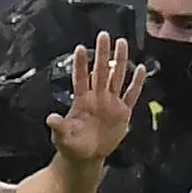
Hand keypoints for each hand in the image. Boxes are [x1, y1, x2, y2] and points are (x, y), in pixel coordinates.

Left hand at [46, 31, 147, 164]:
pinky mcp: (123, 112)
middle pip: (101, 71)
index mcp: (81, 101)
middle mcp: (97, 97)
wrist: (86, 157)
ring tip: (122, 43)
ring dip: (119, 61)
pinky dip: (137, 82)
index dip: (81, 64)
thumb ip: (59, 127)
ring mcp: (111, 103)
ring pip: (117, 77)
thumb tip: (50, 118)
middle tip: (104, 35)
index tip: (80, 47)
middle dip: (102, 53)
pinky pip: (131, 94)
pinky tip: (141, 68)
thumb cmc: (71, 145)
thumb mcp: (63, 137)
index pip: (81, 78)